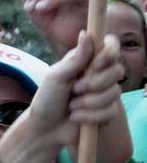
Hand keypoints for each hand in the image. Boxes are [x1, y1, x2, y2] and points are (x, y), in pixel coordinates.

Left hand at [29, 32, 123, 151]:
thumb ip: (74, 59)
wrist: (44, 128)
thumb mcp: (56, 77)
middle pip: (117, 71)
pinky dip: (89, 116)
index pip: (111, 46)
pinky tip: (76, 118)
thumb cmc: (46, 100)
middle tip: (74, 90)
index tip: (96, 64)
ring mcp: (106, 94)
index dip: (110, 53)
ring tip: (71, 106)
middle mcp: (100, 75)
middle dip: (94, 84)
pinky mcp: (108, 112)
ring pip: (114, 93)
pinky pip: (110, 112)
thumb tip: (86, 33)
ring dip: (88, 103)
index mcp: (87, 61)